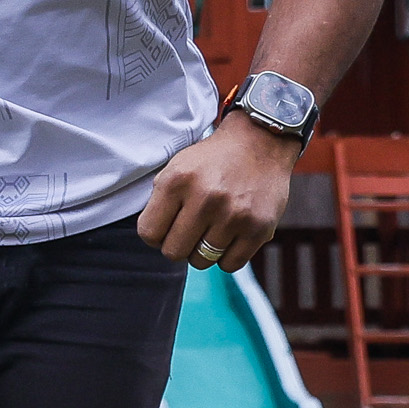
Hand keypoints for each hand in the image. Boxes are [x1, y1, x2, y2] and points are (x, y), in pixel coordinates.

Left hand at [139, 115, 302, 270]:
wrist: (260, 142)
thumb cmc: (212, 161)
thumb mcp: (176, 167)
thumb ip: (159, 201)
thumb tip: (153, 239)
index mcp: (177, 181)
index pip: (148, 233)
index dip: (156, 234)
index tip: (168, 225)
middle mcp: (205, 198)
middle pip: (173, 252)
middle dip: (178, 244)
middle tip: (190, 229)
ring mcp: (234, 214)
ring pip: (201, 261)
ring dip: (203, 250)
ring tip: (212, 228)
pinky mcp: (258, 228)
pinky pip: (230, 265)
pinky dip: (227, 256)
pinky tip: (230, 236)